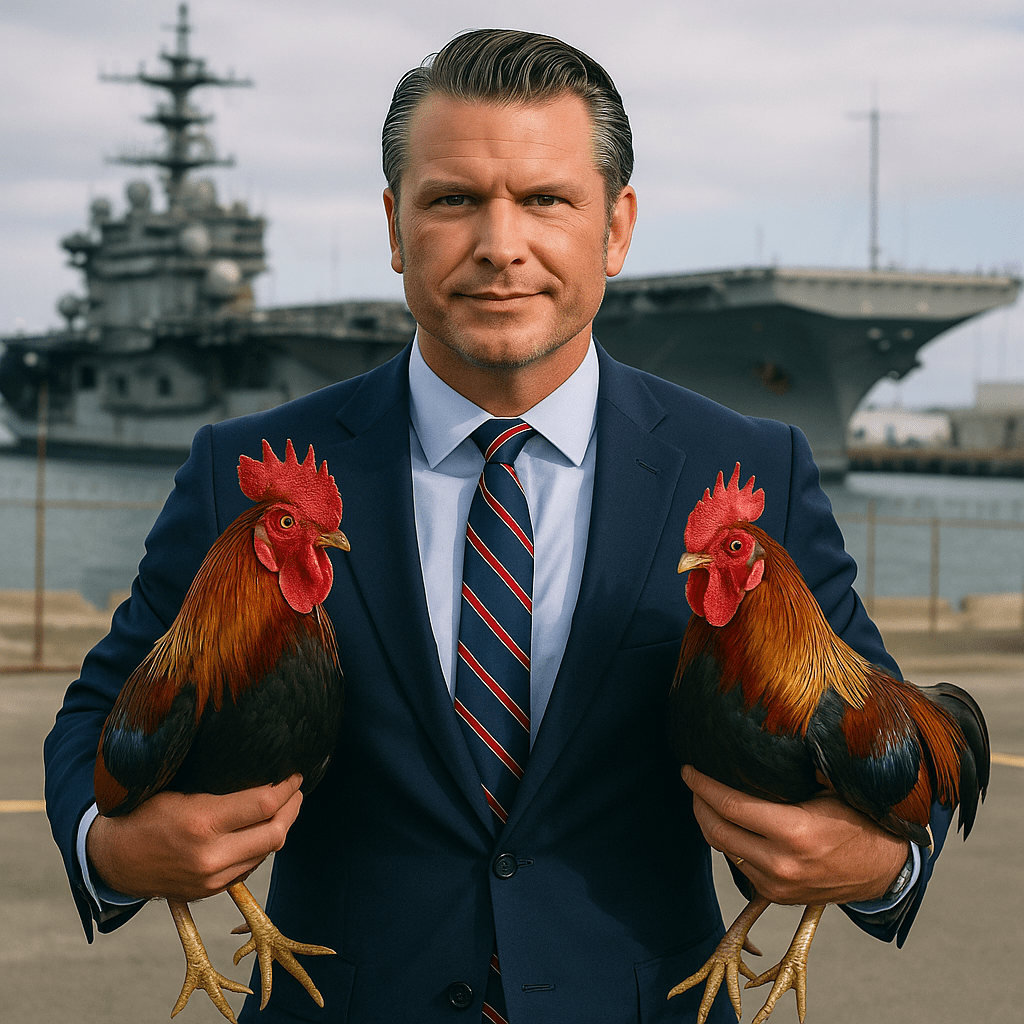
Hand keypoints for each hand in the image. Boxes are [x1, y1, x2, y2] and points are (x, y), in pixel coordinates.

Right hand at [86, 775, 303, 902]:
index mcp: (201, 822)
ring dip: (281, 827)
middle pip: (276, 832)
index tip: (294, 773)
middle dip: (293, 807)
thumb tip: (256, 763)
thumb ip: (216, 781)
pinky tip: (263, 828)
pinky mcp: (210, 890)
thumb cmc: (141, 810)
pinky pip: (251, 866)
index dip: (287, 787)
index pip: (264, 804)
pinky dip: (262, 845)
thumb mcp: (175, 785)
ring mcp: (211, 878)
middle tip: (296, 788)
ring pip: (267, 852)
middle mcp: (210, 856)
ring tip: (285, 805)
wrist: (110, 858)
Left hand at [682, 766, 907, 904]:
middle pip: (716, 830)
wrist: (886, 869)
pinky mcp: (776, 895)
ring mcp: (777, 884)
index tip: (688, 768)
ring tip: (706, 798)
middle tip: (693, 781)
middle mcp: (780, 863)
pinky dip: (728, 842)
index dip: (702, 785)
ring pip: (724, 850)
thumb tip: (769, 731)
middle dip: (698, 803)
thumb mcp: (835, 787)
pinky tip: (729, 823)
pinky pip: (739, 865)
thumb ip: (802, 767)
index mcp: (794, 832)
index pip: (730, 805)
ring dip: (709, 823)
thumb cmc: (861, 820)